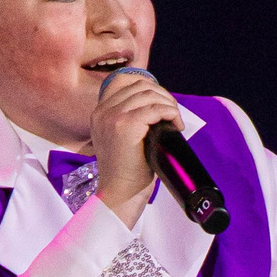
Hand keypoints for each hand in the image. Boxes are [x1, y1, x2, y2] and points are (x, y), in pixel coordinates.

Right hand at [91, 64, 182, 218]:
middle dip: (163, 96)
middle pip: (139, 85)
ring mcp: (112, 117)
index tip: (162, 103)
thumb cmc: (127, 172)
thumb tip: (159, 106)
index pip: (125, 81)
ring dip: (169, 105)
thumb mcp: (122, 139)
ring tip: (176, 121)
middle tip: (174, 115)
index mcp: (100, 113)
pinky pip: (154, 109)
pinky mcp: (125, 125)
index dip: (149, 86)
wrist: (120, 195)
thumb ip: (131, 119)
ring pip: (149, 94)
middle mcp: (102, 111)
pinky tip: (176, 125)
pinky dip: (170, 113)